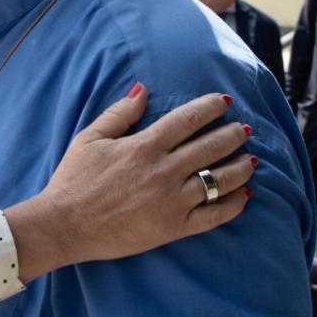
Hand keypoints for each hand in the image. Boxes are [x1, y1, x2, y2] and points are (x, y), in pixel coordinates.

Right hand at [5, 83, 252, 282]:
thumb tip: (142, 89)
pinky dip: (235, 204)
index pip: (187, 120)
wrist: (66, 224)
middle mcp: (163, 171)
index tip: (225, 102)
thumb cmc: (74, 180)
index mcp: (143, 146)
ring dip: (240, 167)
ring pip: (220, 180)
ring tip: (251, 159)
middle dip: (233, 134)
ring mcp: (172, 201)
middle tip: (244, 129)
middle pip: (211, 147)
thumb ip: (119, 113)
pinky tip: (245, 195)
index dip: (210, 108)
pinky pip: (215, 215)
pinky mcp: (175, 227)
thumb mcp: (89, 139)